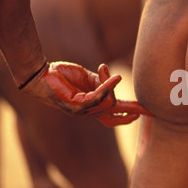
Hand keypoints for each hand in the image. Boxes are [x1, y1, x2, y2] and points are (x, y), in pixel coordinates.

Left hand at [21, 61, 151, 125]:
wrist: (39, 75)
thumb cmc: (60, 75)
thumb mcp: (87, 78)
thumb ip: (102, 82)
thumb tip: (116, 81)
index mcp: (91, 106)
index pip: (114, 115)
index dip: (129, 115)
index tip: (144, 113)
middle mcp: (88, 112)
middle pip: (115, 116)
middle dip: (131, 113)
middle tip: (148, 111)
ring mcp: (83, 111)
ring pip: (108, 103)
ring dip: (110, 85)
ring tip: (106, 71)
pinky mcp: (78, 105)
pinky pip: (99, 97)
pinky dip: (109, 86)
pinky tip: (116, 77)